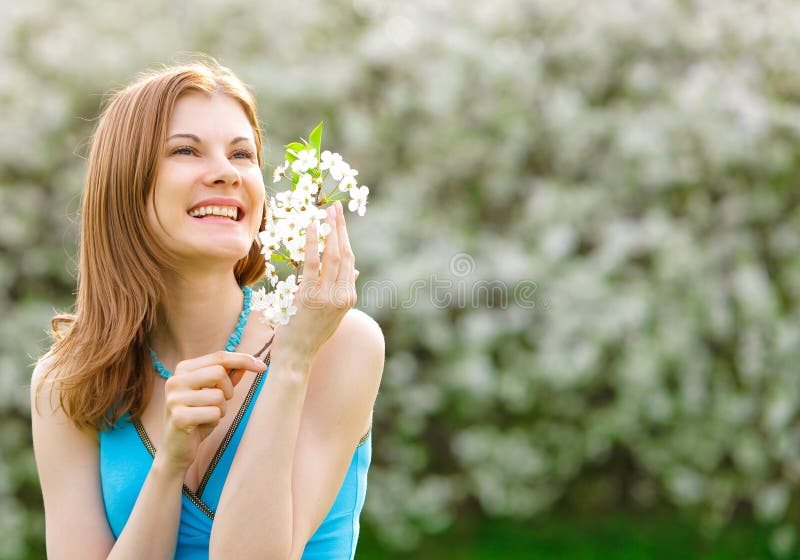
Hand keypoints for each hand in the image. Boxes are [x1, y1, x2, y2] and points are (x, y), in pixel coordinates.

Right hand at [157, 351, 266, 473]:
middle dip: (229, 390)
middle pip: (219, 372)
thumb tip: (250, 361)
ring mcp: (175, 399)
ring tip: (207, 416)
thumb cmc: (197, 418)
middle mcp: (175, 380)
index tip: (263, 367)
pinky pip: (214, 413)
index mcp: (183, 369)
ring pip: (219, 396)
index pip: (219, 356)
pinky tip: (201, 426)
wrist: (176, 449)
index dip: (244, 360)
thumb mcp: (213, 394)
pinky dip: (215, 421)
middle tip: (221, 402)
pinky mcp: (179, 417)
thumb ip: (228, 377)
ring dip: (221, 409)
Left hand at [272, 200, 356, 368]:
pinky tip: (311, 227)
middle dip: (341, 229)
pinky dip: (312, 243)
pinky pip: (312, 263)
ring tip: (327, 212)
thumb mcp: (333, 313)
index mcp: (349, 298)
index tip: (341, 221)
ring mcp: (327, 295)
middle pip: (344, 254)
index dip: (346, 239)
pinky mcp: (309, 295)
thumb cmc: (312, 334)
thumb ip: (344, 291)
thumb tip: (355, 271)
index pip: (350, 262)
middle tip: (336, 208)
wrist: (297, 355)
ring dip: (330, 231)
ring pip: (332, 256)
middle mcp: (342, 295)